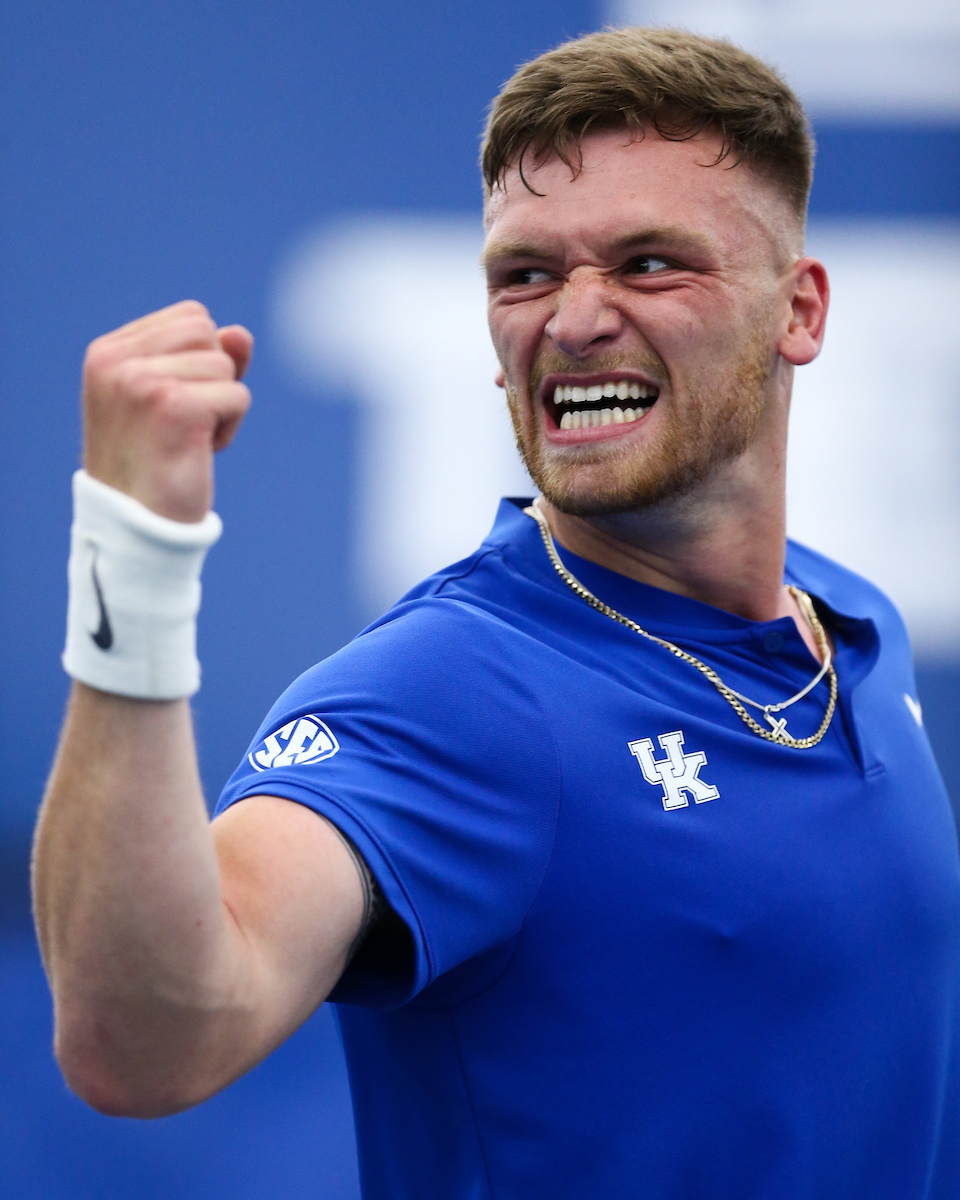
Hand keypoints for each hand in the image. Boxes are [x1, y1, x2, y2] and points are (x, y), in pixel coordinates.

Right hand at [81, 300, 253, 521]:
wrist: (136, 524)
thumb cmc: (156, 463)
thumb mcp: (175, 399)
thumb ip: (205, 358)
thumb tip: (240, 333)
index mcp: (107, 352)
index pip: (190, 319)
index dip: (202, 361)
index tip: (174, 404)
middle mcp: (117, 361)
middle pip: (208, 333)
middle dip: (214, 377)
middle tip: (184, 423)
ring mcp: (142, 381)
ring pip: (225, 366)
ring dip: (222, 407)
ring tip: (187, 440)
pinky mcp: (174, 405)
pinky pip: (237, 396)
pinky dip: (230, 428)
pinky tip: (199, 452)